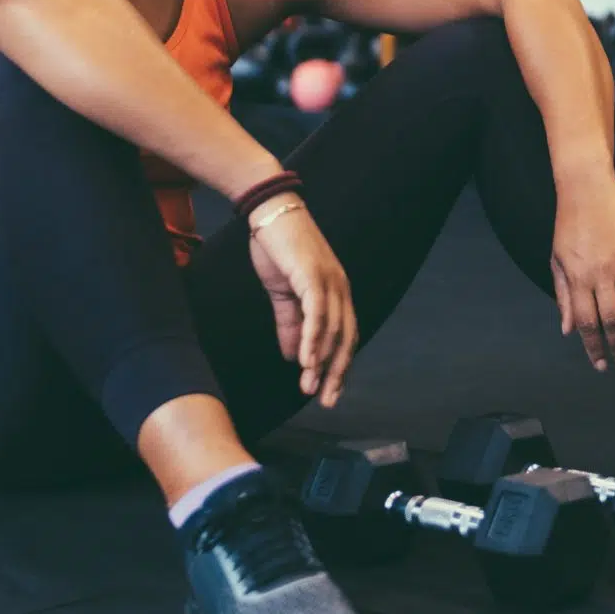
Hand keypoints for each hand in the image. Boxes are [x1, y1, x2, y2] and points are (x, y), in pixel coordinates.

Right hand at [248, 202, 358, 407]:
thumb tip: (293, 357)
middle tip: (328, 401)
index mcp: (336, 292)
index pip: (345, 336)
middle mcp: (340, 288)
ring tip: (310, 387)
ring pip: (333, 330)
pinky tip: (304, 361)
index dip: (339, 366)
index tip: (329, 393)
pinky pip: (317, 313)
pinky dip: (312, 339)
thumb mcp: (282, 293)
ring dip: (321, 362)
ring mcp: (329, 281)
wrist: (268, 212)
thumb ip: (289, 324)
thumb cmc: (277, 249)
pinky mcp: (313, 275)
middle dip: (337, 373)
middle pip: (346, 338)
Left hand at [552, 181, 614, 370]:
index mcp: (577, 277)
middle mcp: (600, 273)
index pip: (587, 322)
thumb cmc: (568, 226)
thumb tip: (567, 330)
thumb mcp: (557, 260)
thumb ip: (564, 296)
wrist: (587, 188)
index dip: (593, 347)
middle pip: (612, 318)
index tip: (600, 365)